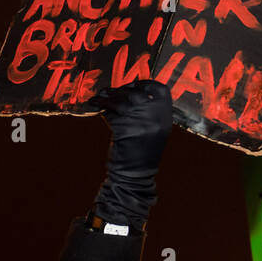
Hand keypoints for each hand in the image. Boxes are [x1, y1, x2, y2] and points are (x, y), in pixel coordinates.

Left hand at [88, 80, 172, 226]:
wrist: (134, 177)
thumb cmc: (141, 152)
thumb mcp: (153, 129)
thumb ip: (147, 110)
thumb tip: (130, 88)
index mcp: (166, 116)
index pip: (159, 90)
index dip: (144, 84)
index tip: (131, 84)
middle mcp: (157, 118)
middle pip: (136, 94)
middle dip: (120, 90)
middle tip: (107, 91)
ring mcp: (142, 124)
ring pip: (122, 102)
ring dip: (107, 98)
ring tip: (98, 97)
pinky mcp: (125, 130)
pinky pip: (112, 114)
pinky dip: (102, 109)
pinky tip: (95, 106)